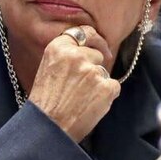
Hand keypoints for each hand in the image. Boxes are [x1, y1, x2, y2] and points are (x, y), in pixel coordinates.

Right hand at [28, 26, 120, 141]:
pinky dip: (106, 96)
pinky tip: (90, 105)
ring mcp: (92, 71)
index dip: (94, 39)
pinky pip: (114, 86)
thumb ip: (66, 55)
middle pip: (97, 54)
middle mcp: (76, 55)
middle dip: (93, 67)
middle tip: (81, 86)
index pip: (84, 32)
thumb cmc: (46, 102)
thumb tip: (90, 48)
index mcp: (58, 47)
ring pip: (104, 71)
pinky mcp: (105, 87)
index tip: (100, 45)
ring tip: (81, 99)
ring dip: (98, 83)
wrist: (48, 128)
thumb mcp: (48, 68)